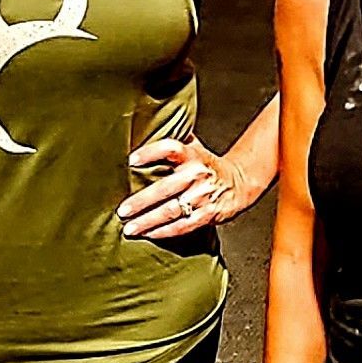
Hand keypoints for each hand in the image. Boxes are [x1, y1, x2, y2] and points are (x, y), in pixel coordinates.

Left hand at [119, 134, 256, 240]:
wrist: (239, 183)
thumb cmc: (207, 165)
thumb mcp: (194, 147)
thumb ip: (173, 141)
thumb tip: (144, 128)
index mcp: (192, 154)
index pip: (170, 149)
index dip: (151, 153)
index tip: (131, 161)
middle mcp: (197, 174)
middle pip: (165, 188)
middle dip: (141, 201)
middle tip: (122, 211)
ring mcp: (203, 196)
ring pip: (171, 211)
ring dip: (148, 221)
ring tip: (130, 227)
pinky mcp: (208, 215)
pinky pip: (183, 225)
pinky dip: (164, 231)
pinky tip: (149, 234)